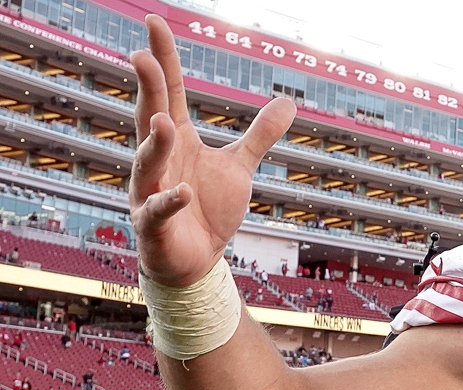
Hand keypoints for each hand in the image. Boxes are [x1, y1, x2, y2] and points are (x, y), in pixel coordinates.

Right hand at [129, 15, 295, 287]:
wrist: (195, 262)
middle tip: (142, 58)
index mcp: (177, 141)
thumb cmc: (208, 209)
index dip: (163, 60)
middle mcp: (158, 160)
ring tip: (164, 123)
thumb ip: (259, 135)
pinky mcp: (153, 225)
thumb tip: (288, 102)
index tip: (155, 23)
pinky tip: (182, 192)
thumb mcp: (239, 167)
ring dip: (153, 144)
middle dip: (147, 89)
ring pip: (146, 163)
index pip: (169, 93)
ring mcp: (150, 192)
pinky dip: (169, 201)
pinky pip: (157, 210)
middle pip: (149, 117)